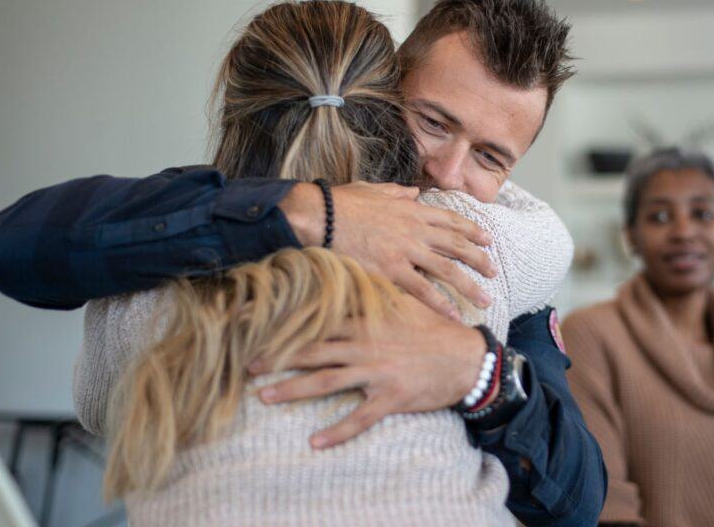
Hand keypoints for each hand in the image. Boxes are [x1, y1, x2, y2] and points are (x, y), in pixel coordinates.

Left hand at [250, 293, 487, 447]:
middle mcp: (365, 345)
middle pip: (314, 350)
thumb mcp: (405, 303)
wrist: (466, 358)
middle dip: (278, 356)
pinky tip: (315, 442)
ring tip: (264, 397)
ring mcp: (376, 372)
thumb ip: (376, 291)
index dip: (288, 319)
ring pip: (327, 382)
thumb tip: (353, 271)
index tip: (258, 320)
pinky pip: (359, 418)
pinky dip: (337, 431)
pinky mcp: (390, 397)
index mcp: (366, 321)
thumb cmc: (434, 329)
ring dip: (294, 390)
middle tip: (247, 364)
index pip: (319, 318)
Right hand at [279, 181, 494, 318]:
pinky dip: (441, 304)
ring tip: (485, 298)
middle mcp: (416, 230)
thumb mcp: (374, 190)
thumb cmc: (342, 202)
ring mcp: (406, 251)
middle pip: (457, 245)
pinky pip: (423, 290)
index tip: (487, 239)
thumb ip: (397, 192)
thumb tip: (412, 192)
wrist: (322, 216)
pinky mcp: (392, 270)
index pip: (450, 221)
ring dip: (470, 285)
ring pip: (448, 269)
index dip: (472, 230)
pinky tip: (454, 315)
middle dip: (479, 259)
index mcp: (412, 210)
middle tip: (494, 271)